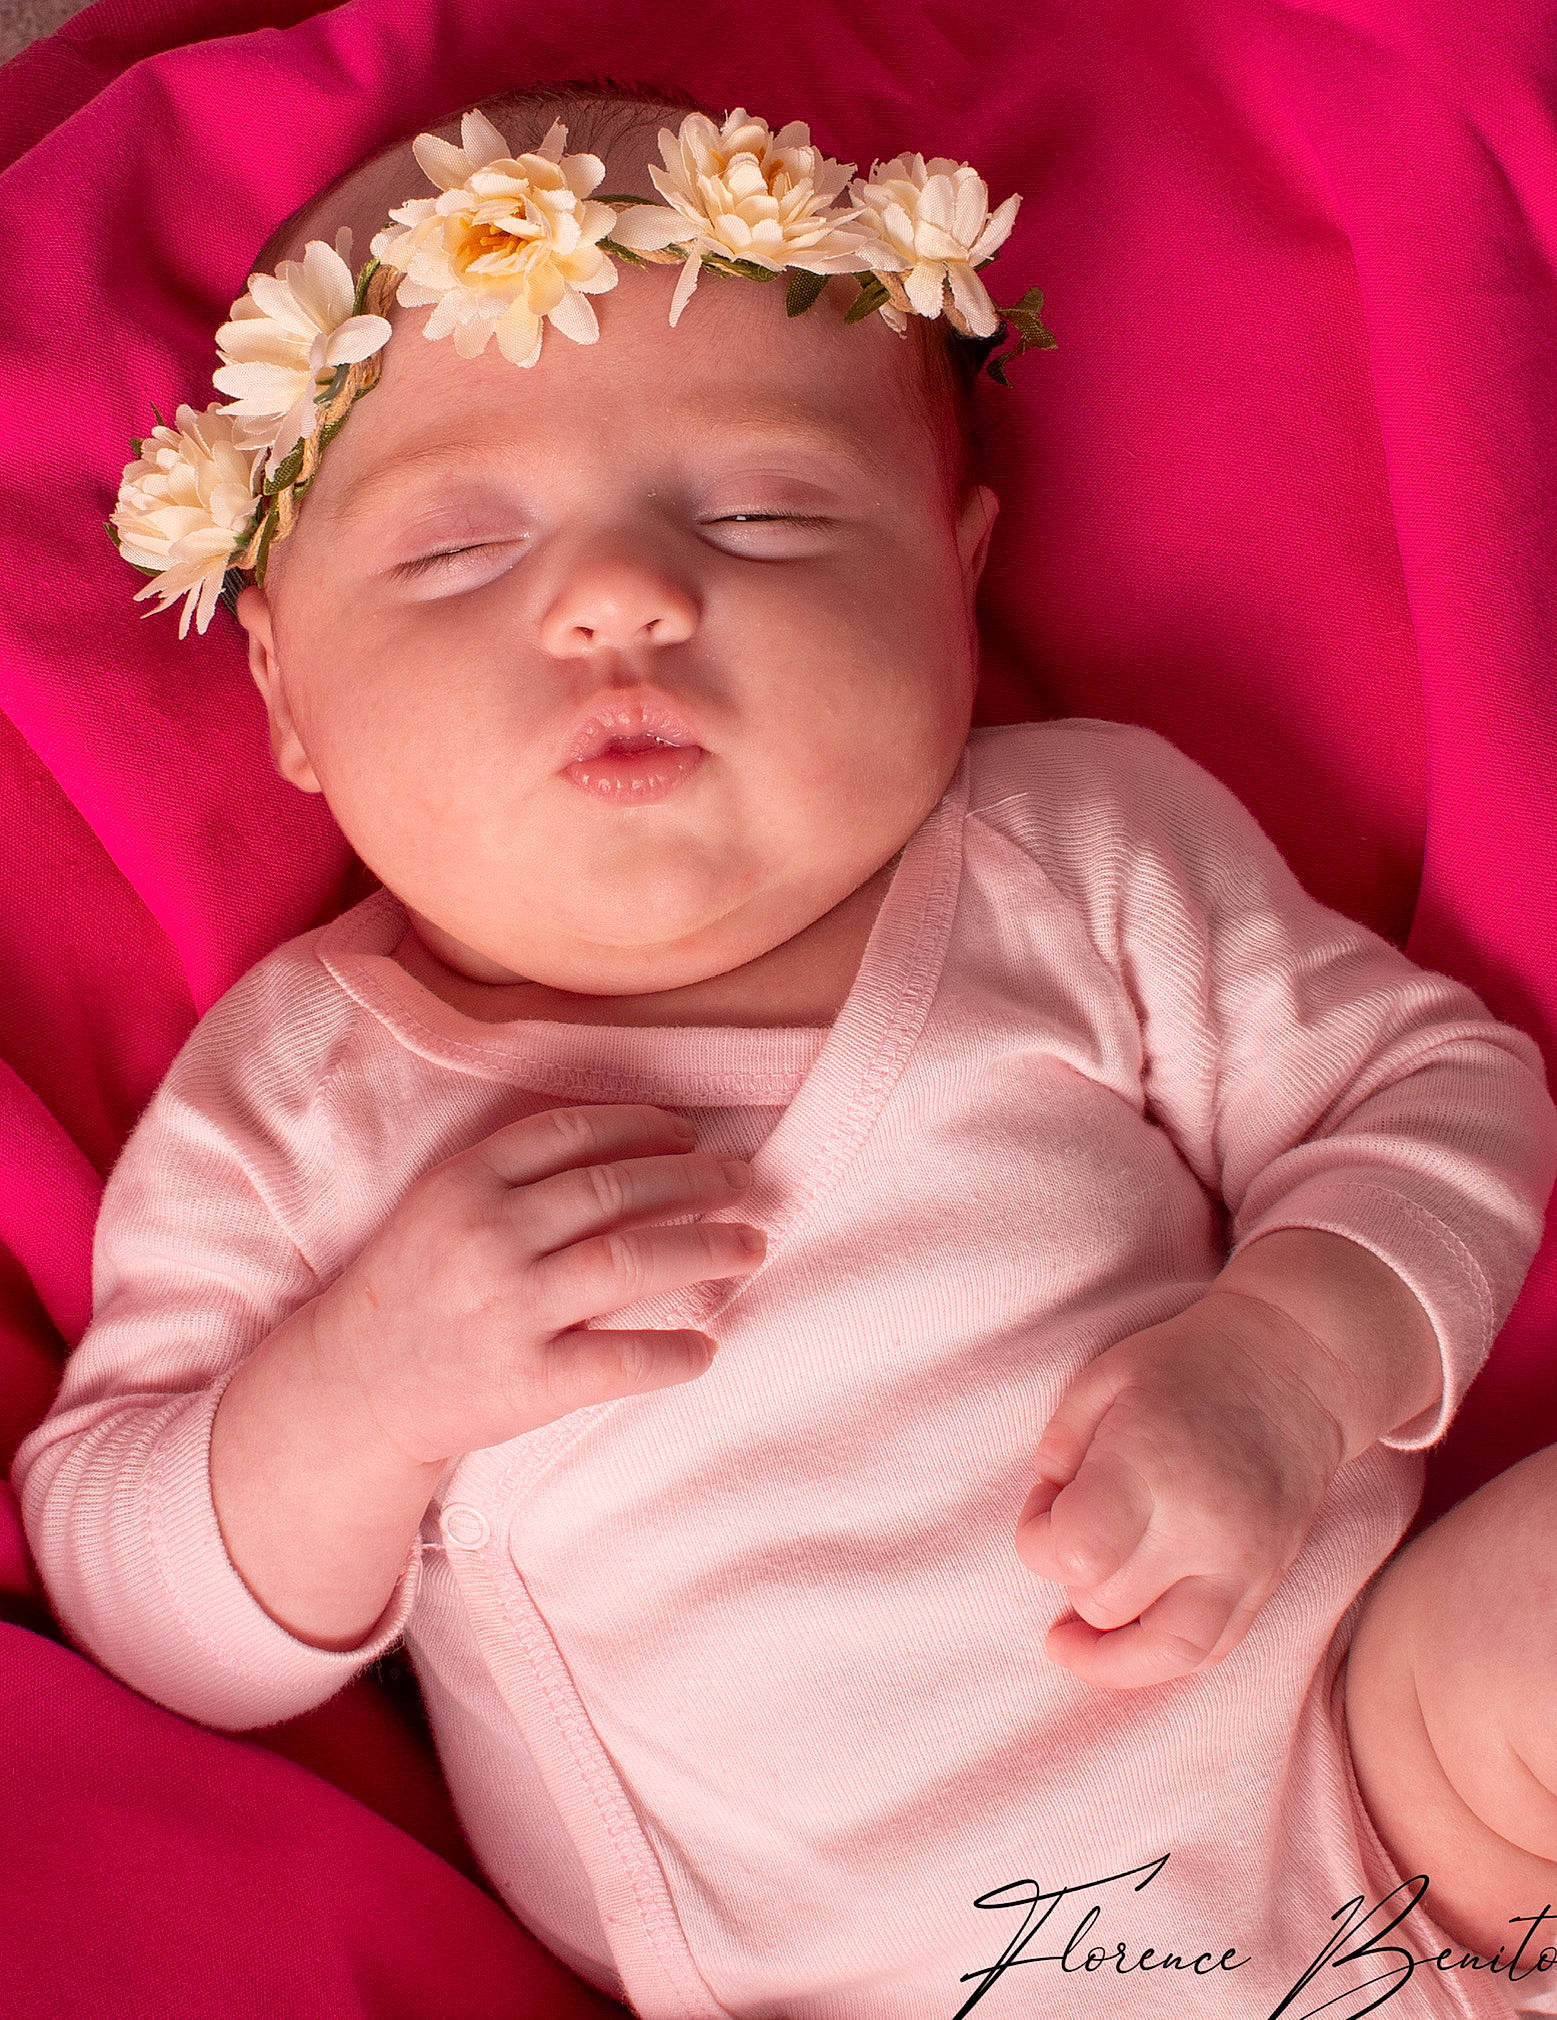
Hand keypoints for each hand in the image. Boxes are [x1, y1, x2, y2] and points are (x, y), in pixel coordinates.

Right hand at [310, 1103, 763, 1466]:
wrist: (352, 1391)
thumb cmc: (414, 1289)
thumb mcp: (443, 1206)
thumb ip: (519, 1176)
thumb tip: (640, 1150)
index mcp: (465, 1182)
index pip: (572, 1133)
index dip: (642, 1125)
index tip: (688, 1132)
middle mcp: (489, 1237)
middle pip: (616, 1191)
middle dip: (696, 1181)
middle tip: (745, 1182)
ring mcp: (508, 1310)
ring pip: (631, 1262)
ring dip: (706, 1249)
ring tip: (751, 1246)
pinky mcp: (525, 1382)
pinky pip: (621, 1361)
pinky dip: (672, 1354)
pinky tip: (706, 1347)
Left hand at [1013, 1291, 1347, 1688]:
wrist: (1297, 1363)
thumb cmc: (1188, 1365)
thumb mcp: (1103, 1378)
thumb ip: (1059, 1450)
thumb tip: (1048, 1516)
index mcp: (1150, 1464)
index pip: (1074, 1549)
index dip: (1037, 1541)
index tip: (1045, 1508)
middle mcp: (1201, 1524)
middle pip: (1109, 1601)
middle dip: (1071, 1577)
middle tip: (1073, 1534)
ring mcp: (1244, 1560)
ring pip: (1167, 1652)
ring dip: (1110, 1654)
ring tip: (1076, 1642)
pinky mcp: (1270, 1580)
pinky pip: (1215, 1649)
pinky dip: (1164, 1660)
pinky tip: (1130, 1645)